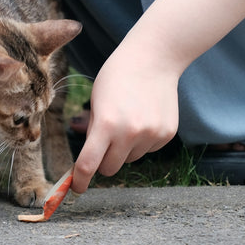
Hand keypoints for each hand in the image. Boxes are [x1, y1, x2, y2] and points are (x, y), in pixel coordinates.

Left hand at [71, 0, 244, 192]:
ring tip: (127, 118)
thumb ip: (92, 128)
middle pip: (110, 168)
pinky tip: (143, 117)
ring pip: (130, 159)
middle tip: (103, 143)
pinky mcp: (167, 134)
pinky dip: (142, 141)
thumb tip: (89, 156)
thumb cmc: (117, 75)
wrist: (154, 58)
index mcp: (106, 124)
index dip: (80, 179)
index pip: (89, 164)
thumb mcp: (95, 100)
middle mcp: (130, 133)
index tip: (77, 187)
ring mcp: (152, 135)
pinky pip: (148, 150)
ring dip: (124, 148)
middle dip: (103, 160)